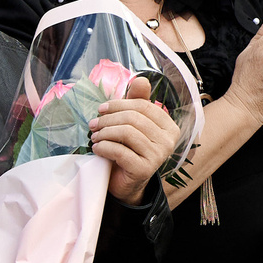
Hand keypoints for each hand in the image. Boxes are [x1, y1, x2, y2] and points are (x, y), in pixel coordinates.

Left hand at [93, 74, 182, 203]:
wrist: (126, 183)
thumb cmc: (129, 149)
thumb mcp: (132, 124)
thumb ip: (136, 102)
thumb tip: (141, 79)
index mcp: (169, 126)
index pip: (143, 106)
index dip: (119, 104)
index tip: (101, 109)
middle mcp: (168, 141)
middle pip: (134, 118)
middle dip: (108, 119)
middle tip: (93, 124)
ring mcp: (158, 156)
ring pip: (127, 133)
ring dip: (104, 133)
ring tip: (94, 137)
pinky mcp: (145, 169)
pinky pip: (120, 151)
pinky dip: (104, 147)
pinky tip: (97, 148)